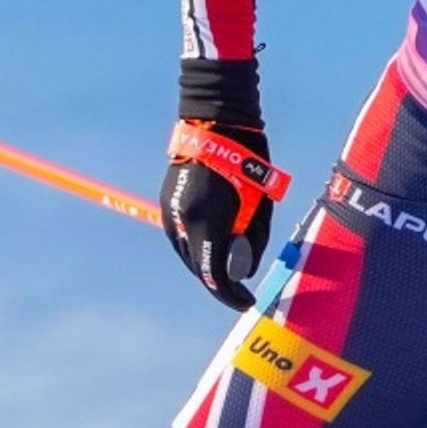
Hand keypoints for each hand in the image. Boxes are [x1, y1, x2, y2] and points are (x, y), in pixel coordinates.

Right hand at [161, 118, 284, 309]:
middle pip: (198, 269)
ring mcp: (170, 214)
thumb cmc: (247, 164)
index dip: (231, 296)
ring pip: (188, 255)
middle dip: (220, 282)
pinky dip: (198, 247)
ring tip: (230, 262)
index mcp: (208, 223)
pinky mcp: (167, 206)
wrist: (215, 126)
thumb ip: (252, 241)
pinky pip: (182, 239)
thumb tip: (243, 270)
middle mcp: (183, 223)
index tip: (247, 302)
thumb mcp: (259, 207)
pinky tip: (215, 243)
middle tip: (240, 289)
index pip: (214, 276)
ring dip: (207, 263)